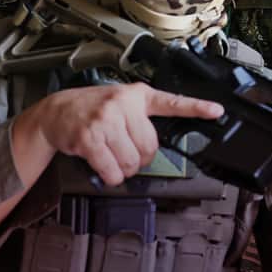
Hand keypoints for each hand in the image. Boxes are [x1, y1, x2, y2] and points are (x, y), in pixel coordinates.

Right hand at [34, 82, 222, 186]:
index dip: (196, 107)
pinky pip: (112, 171)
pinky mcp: (90, 138)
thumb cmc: (91, 109)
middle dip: (140, 159)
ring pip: (132, 162)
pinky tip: (102, 165)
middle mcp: (123, 104)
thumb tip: (155, 147)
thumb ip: (141, 117)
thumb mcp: (120, 102)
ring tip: (111, 156)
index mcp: (138, 95)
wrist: (55, 112)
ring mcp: (106, 120)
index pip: (171, 102)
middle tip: (125, 152)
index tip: (216, 111)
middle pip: (150, 148)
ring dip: (124, 169)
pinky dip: (111, 176)